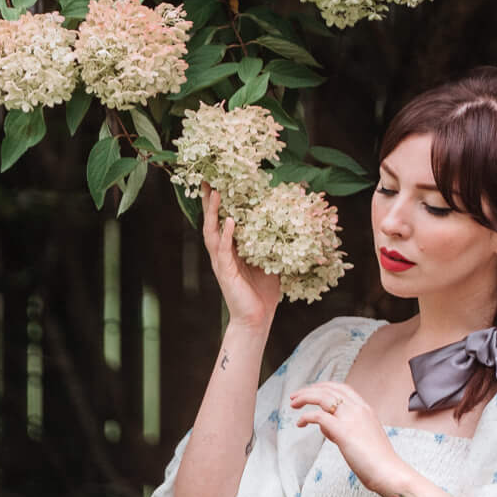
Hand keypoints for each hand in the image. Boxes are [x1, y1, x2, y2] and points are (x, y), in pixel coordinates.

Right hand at [200, 181, 281, 332]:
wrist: (257, 319)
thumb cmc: (263, 291)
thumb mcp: (270, 259)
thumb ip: (271, 242)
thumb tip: (289, 221)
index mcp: (231, 248)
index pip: (221, 219)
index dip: (219, 201)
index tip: (218, 179)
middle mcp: (222, 253)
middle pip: (210, 221)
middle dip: (208, 200)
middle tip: (207, 178)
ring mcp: (221, 262)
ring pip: (212, 232)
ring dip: (212, 212)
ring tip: (214, 193)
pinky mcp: (225, 273)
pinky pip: (224, 250)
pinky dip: (226, 235)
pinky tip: (228, 221)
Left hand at [290, 379, 399, 493]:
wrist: (388, 472)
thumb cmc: (377, 461)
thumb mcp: (363, 438)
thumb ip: (345, 429)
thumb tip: (325, 426)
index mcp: (366, 409)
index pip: (343, 388)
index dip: (325, 387)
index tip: (312, 391)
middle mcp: (359, 409)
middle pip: (330, 389)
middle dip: (310, 390)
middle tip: (295, 397)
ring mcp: (351, 419)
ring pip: (323, 397)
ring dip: (305, 398)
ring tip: (293, 404)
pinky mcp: (343, 432)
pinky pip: (319, 416)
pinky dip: (306, 417)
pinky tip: (300, 423)